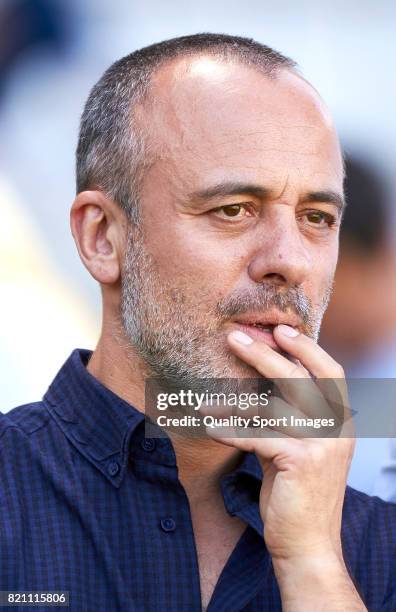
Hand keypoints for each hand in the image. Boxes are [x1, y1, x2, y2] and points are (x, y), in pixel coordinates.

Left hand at [206, 325, 363, 609]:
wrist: (307, 544)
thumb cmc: (295, 492)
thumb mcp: (298, 446)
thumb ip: (289, 416)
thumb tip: (260, 384)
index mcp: (341, 420)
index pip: (330, 371)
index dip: (306, 346)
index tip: (279, 329)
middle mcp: (338, 427)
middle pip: (298, 378)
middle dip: (264, 354)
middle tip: (234, 338)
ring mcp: (322, 443)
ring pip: (271, 406)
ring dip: (233, 398)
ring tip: (205, 396)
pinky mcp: (300, 461)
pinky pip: (256, 436)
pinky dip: (229, 430)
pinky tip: (208, 425)